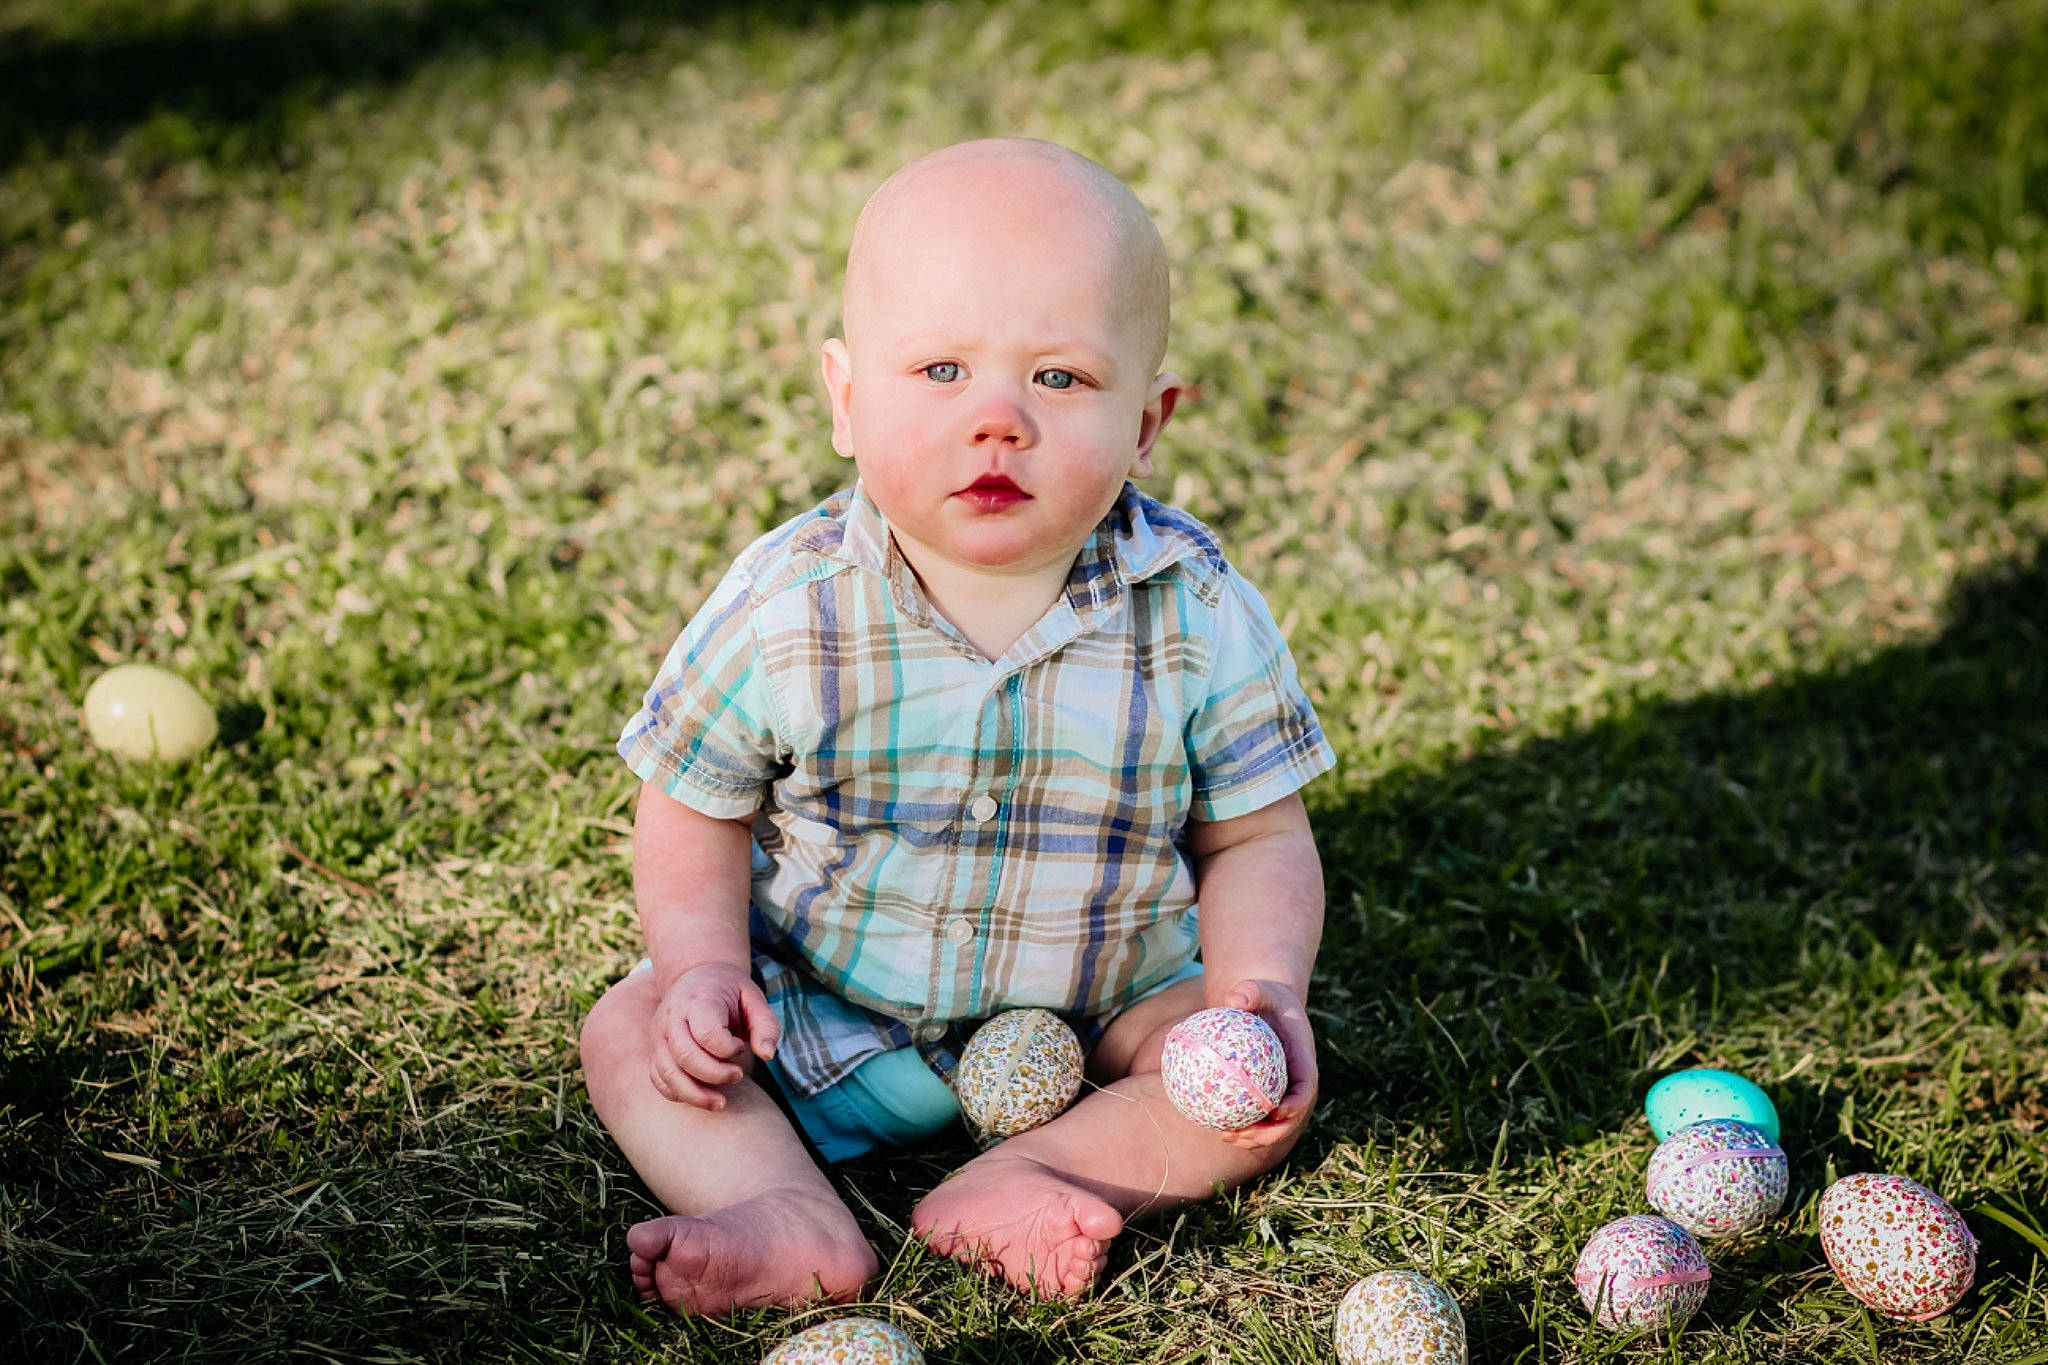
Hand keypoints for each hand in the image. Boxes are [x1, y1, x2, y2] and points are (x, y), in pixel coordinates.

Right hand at [646, 961, 780, 1109]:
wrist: (696, 977)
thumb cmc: (730, 992)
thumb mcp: (754, 998)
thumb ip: (765, 1025)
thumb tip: (767, 1055)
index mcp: (697, 1000)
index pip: (707, 1034)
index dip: (729, 1049)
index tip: (742, 1046)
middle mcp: (672, 1018)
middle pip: (686, 1056)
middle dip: (716, 1075)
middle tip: (738, 1075)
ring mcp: (659, 1036)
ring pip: (669, 1074)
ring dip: (696, 1095)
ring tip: (721, 1103)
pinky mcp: (656, 1051)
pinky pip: (660, 1080)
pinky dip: (679, 1094)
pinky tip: (702, 1097)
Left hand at [1214, 978, 1317, 1150]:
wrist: (1264, 1009)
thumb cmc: (1264, 999)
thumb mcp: (1262, 990)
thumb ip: (1251, 991)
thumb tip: (1232, 998)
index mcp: (1303, 1062)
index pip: (1305, 1089)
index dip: (1295, 1106)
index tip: (1276, 1112)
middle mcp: (1295, 1083)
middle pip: (1291, 1117)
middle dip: (1271, 1134)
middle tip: (1242, 1134)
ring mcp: (1281, 1093)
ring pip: (1272, 1126)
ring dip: (1252, 1138)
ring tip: (1224, 1135)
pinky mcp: (1265, 1097)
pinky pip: (1254, 1117)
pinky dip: (1238, 1126)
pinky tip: (1214, 1127)